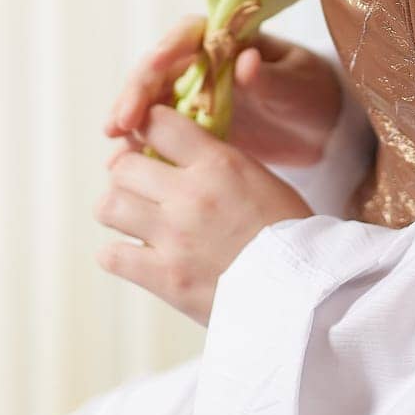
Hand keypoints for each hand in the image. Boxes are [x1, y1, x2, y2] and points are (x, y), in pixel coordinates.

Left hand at [95, 103, 313, 324]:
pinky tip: (135, 254)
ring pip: (108, 206)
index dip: (147, 127)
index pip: (157, 122)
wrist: (305, 292)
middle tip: (141, 187)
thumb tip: (175, 151)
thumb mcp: (259, 177)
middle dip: (128, 173)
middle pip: (122, 165)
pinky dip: (117, 254)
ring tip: (135, 218)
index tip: (148, 139)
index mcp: (219, 164)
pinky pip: (111, 256)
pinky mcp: (166, 278)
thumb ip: (215, 161)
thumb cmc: (289, 232)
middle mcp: (190, 195)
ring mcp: (174, 237)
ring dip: (118, 209)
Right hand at [104, 16, 344, 166]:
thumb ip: (271, 76)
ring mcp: (193, 95)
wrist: (322, 127)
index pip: (184, 36)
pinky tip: (124, 168)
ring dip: (130, 125)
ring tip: (115, 153)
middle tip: (118, 124)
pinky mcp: (192, 126)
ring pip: (151, 103)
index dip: (162, 54)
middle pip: (156, 71)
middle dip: (134, 95)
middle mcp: (201, 62)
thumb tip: (245, 61)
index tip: (152, 73)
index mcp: (225, 37)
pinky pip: (160, 134)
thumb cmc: (312, 92)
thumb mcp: (298, 84)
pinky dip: (142, 148)